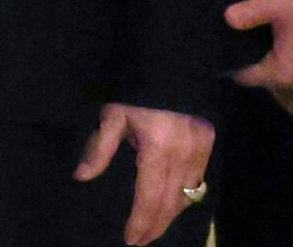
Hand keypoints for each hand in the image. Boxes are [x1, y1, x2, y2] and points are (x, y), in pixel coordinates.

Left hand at [74, 104, 214, 245]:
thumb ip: (101, 147)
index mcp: (157, 147)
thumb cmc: (138, 90)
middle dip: (155, 226)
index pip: (150, 196)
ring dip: (171, 215)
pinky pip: (199, 180)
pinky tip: (173, 204)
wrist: (174, 63)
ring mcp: (201, 147)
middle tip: (141, 241)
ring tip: (154, 228)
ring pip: (188, 195)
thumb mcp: (114, 114)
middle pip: (171, 202)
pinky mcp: (210, 141)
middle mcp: (183, 152)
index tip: (130, 238)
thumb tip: (82, 176)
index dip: (141, 221)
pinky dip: (186, 197)